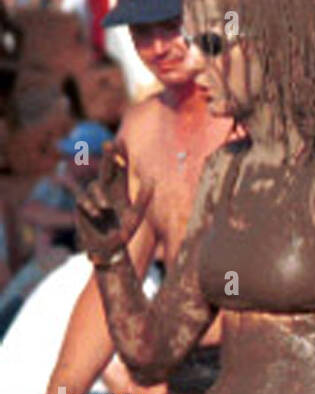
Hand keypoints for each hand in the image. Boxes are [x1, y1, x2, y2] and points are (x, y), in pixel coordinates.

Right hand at [75, 142, 151, 264]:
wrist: (108, 252)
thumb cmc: (123, 236)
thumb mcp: (135, 217)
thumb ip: (143, 199)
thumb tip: (152, 181)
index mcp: (120, 192)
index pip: (120, 170)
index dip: (119, 156)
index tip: (121, 141)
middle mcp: (107, 192)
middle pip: (106, 170)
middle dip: (108, 157)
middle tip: (109, 144)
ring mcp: (94, 199)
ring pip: (94, 187)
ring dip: (99, 196)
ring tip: (106, 209)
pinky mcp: (83, 208)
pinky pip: (83, 200)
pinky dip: (90, 206)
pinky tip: (97, 214)